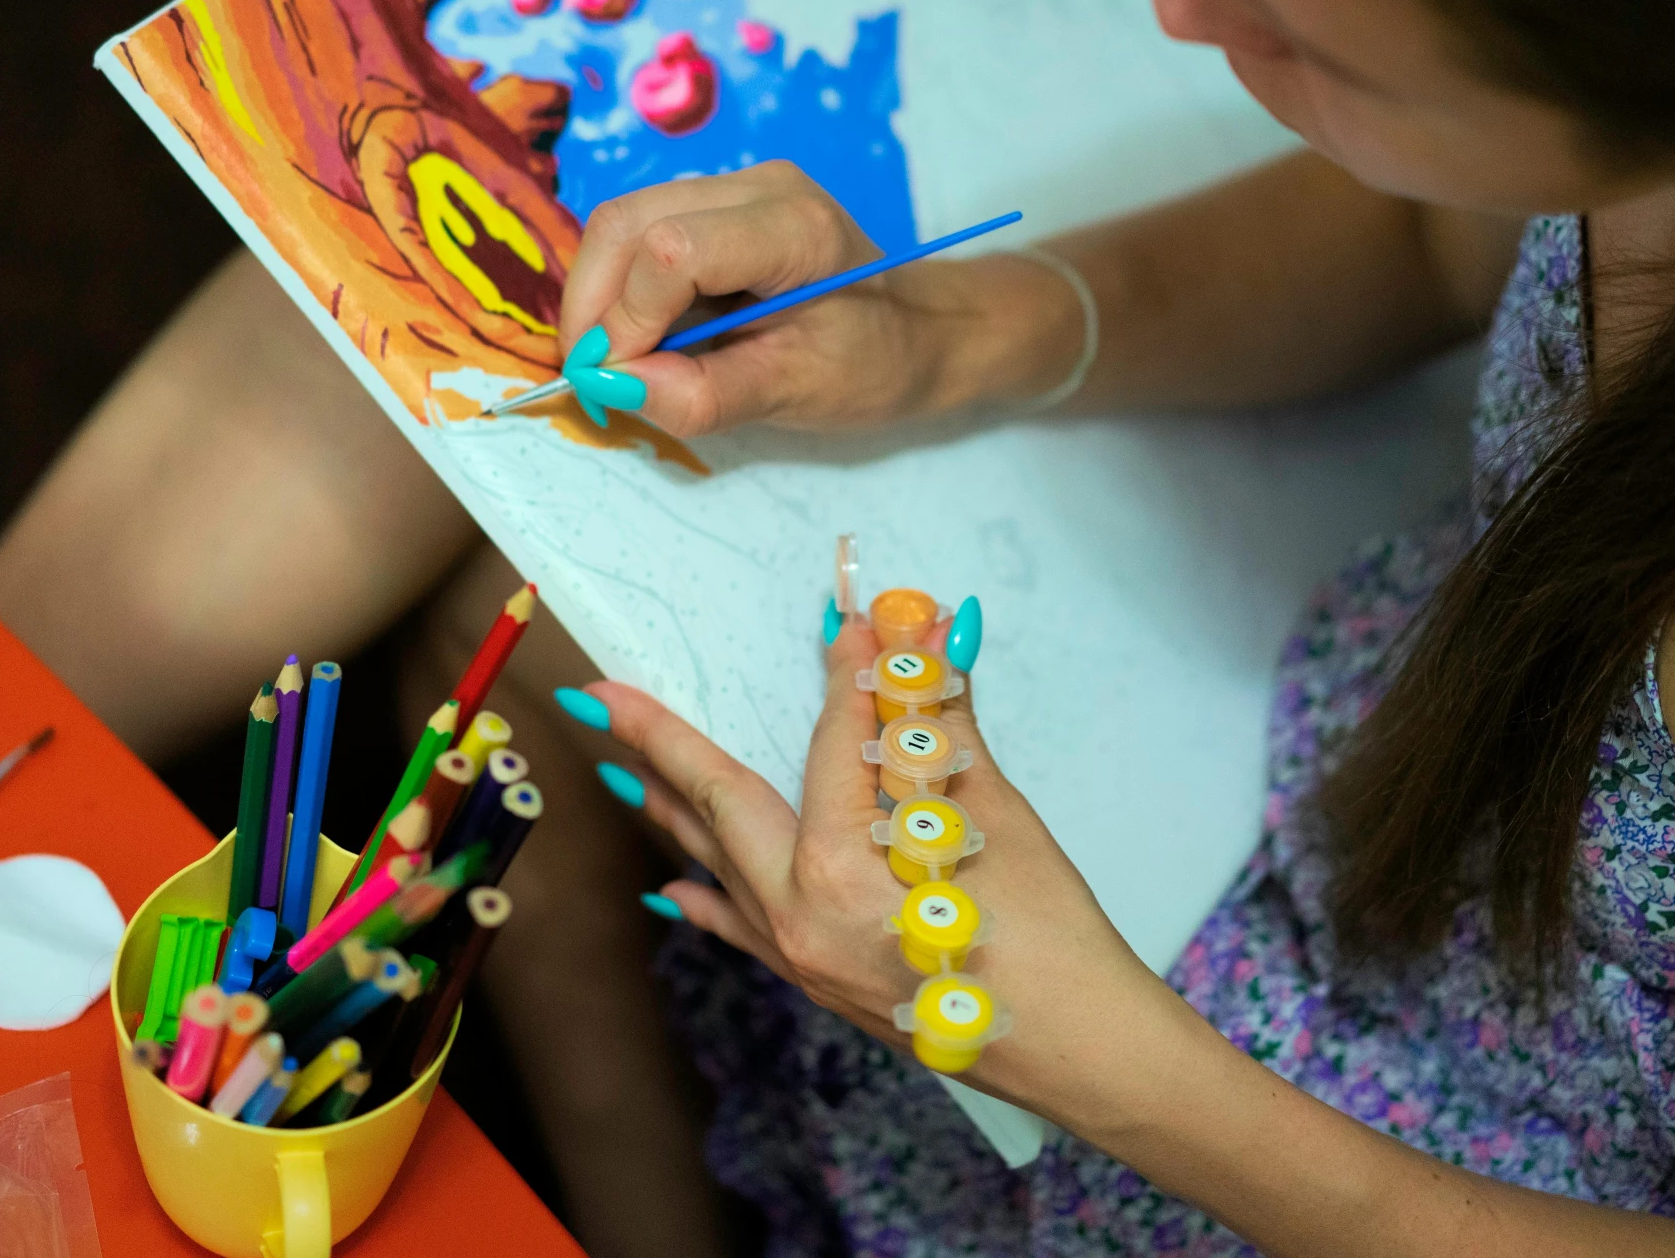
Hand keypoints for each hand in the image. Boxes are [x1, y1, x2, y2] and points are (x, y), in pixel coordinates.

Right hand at [556, 162, 1047, 437]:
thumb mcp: (796, 397)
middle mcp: (760, 186)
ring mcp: (736, 185)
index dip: (626, 320)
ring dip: (603, 295)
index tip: (617, 381)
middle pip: (627, 222)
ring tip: (625, 358)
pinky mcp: (718, 202)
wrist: (919, 331)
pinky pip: (640, 233)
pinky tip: (648, 333)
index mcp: (796, 229)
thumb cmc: (874, 365)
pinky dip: (622, 287)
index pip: (671, 250)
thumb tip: (613, 383)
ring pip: (622, 223)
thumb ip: (705, 394)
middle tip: (597, 374)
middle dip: (592, 303)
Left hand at [574, 611, 1160, 1109]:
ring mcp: (801, 959)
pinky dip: (706, 898)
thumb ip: (936, 724)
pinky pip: (739, 930)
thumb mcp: (992, 813)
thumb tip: (920, 641)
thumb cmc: (1048, 935)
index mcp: (839, 867)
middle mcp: (799, 917)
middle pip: (718, 806)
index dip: (842, 678)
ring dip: (671, 810)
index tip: (844, 624)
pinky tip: (672, 887)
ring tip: (619, 766)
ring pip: (719, 866)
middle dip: (655, 744)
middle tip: (595, 694)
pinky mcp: (819, 985)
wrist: (1079, 1049)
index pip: (825, 746)